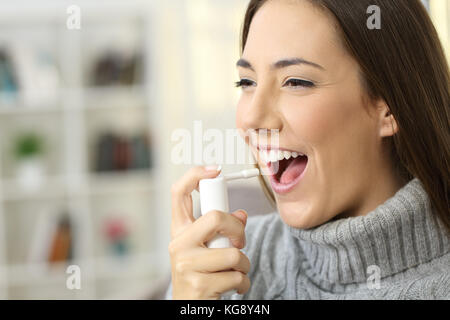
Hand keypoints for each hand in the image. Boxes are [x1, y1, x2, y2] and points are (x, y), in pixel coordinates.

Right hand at [169, 165, 250, 298]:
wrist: (188, 306)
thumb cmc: (199, 274)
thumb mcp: (203, 249)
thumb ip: (218, 230)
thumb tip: (241, 215)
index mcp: (179, 231)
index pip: (178, 194)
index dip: (194, 175)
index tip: (214, 170)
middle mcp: (178, 244)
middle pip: (216, 217)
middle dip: (238, 229)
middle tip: (240, 242)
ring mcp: (186, 265)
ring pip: (233, 253)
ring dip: (243, 264)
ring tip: (234, 271)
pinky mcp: (199, 285)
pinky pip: (236, 276)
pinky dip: (243, 283)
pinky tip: (232, 287)